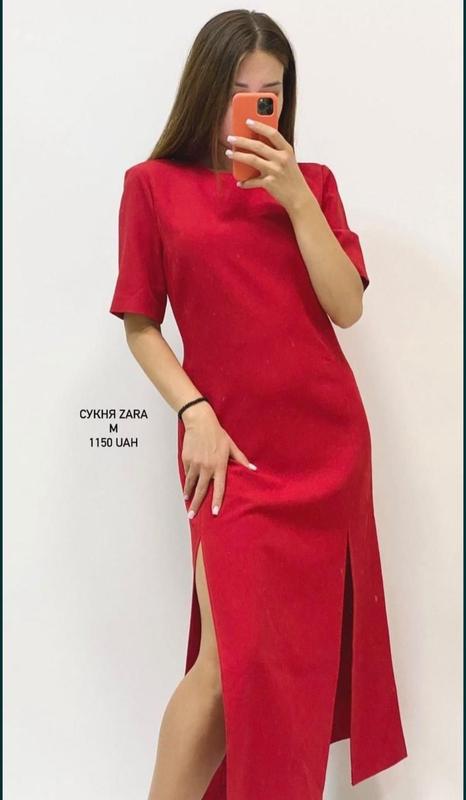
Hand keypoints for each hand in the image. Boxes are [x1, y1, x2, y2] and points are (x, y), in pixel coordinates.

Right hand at [181, 402, 256, 516]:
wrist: (200, 422)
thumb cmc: (217, 434)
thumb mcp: (231, 446)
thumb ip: (241, 459)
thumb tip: (253, 469)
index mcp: (219, 465)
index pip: (218, 487)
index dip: (216, 501)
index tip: (214, 512)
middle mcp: (206, 467)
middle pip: (200, 490)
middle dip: (196, 505)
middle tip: (191, 516)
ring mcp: (195, 464)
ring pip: (191, 483)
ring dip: (189, 494)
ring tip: (187, 503)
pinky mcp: (187, 459)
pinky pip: (187, 473)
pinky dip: (186, 482)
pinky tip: (186, 488)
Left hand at [225, 119, 313, 211]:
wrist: (299, 198)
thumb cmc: (292, 178)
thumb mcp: (289, 161)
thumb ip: (276, 152)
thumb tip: (256, 144)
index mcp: (287, 150)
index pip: (272, 133)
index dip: (259, 126)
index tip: (248, 121)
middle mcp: (281, 159)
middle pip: (258, 146)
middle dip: (242, 140)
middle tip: (230, 138)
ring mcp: (275, 171)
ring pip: (252, 160)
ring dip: (238, 155)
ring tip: (228, 153)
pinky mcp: (269, 184)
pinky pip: (252, 181)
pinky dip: (244, 182)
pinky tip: (239, 182)